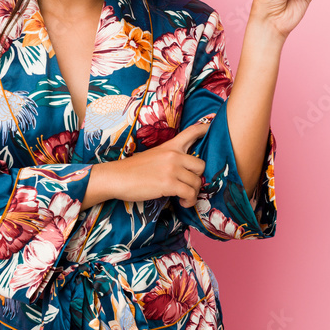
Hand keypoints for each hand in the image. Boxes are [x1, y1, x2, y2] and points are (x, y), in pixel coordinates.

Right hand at [88, 122, 209, 208]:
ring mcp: (172, 168)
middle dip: (197, 178)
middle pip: (201, 165)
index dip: (205, 129)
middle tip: (188, 186)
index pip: (192, 132)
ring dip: (193, 193)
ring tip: (184, 198)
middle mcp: (173, 155)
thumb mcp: (153, 155)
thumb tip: (184, 169)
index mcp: (170, 146)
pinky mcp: (168, 183)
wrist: (117, 177)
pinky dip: (189, 201)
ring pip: (197, 182)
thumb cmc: (133, 169)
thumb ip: (170, 157)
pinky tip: (182, 203)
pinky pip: (190, 193)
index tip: (212, 127)